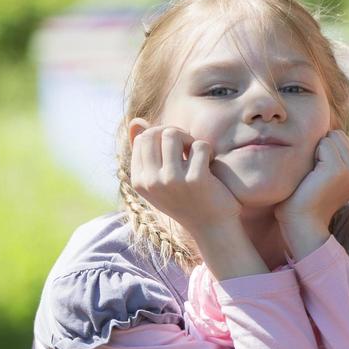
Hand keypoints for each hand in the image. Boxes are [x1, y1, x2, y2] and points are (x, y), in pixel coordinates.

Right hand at [128, 121, 241, 235]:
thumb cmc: (188, 199)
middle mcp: (150, 181)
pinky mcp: (195, 179)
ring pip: (174, 134)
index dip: (162, 136)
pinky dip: (208, 151)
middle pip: (156, 133)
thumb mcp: (160, 178)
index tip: (178, 148)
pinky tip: (211, 165)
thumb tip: (135, 120)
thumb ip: (148, 151)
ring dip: (191, 140)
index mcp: (138, 180)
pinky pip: (200, 146)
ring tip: (199, 155)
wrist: (212, 227)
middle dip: (175, 134)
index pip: (142, 138)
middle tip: (190, 148)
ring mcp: (171, 180)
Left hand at [275, 130, 348, 255]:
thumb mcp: (327, 176)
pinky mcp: (339, 169)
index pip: (342, 139)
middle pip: (338, 135)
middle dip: (322, 148)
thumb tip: (326, 130)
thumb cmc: (307, 199)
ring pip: (331, 137)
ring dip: (317, 151)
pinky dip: (312, 154)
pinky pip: (323, 144)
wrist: (302, 223)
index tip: (319, 174)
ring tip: (313, 175)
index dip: (325, 151)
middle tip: (314, 174)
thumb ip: (333, 156)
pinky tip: (310, 175)